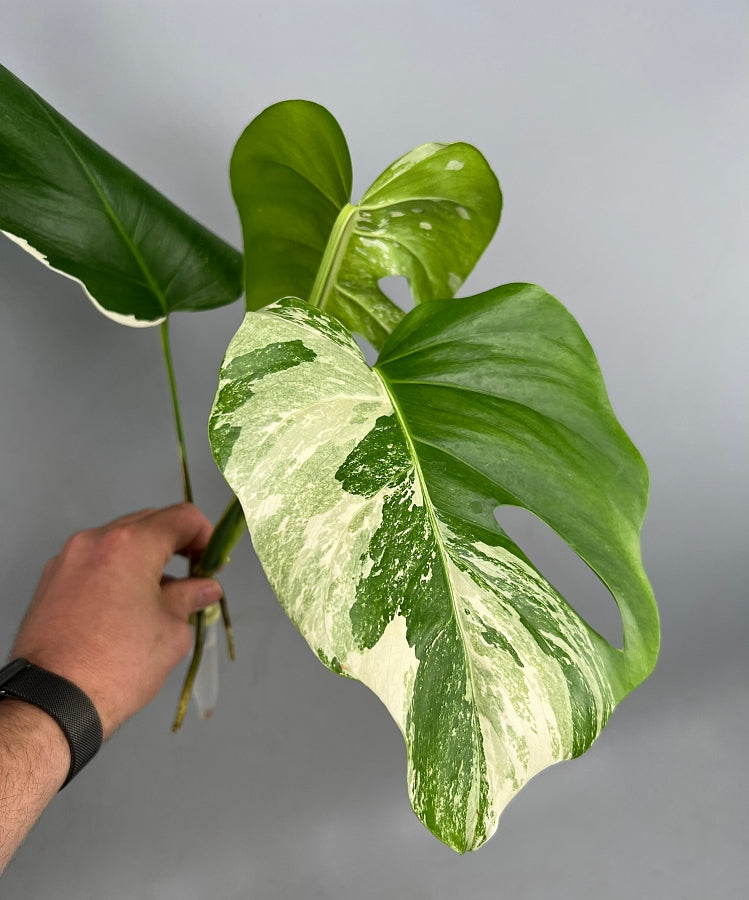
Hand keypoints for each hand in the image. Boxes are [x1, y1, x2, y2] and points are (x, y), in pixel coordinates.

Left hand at [11, 503, 222, 738]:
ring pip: (118, 543)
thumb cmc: (119, 665)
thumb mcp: (171, 631)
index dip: (207, 536)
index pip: (182, 518)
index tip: (213, 563)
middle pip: (148, 523)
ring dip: (145, 559)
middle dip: (176, 545)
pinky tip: (126, 608)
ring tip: (159, 597)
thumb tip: (205, 588)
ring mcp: (67, 560)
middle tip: (193, 576)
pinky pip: (94, 563)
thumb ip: (190, 598)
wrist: (52, 702)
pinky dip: (116, 573)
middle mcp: (95, 541)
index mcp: (130, 544)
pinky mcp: (49, 582)